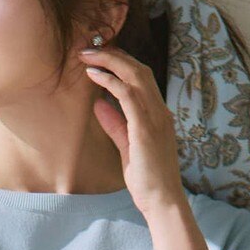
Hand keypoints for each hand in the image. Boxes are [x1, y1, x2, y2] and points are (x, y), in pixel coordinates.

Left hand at [79, 43, 185, 217]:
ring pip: (135, 75)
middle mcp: (159, 112)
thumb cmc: (147, 180)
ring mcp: (155, 119)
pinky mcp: (146, 129)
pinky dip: (110, 81)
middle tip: (89, 47)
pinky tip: (94, 75)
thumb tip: (98, 105)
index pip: (141, 78)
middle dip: (114, 54)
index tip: (99, 55)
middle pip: (139, 69)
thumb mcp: (126, 148)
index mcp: (157, 115)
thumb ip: (115, 125)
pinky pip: (128, 95)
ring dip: (110, 60)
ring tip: (87, 54)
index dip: (120, 62)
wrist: (162, 202)